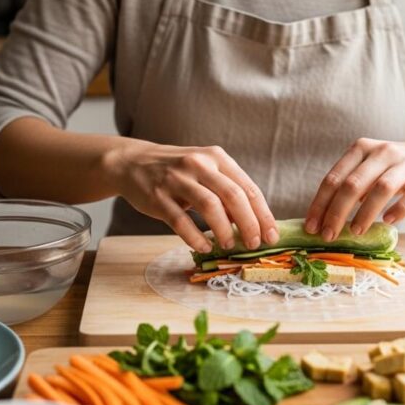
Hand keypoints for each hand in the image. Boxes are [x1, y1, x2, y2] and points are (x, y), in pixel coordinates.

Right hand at [104, 143, 277, 251]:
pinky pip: (180, 221)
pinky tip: (203, 247)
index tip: (271, 235)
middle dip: (249, 224)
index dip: (263, 214)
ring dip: (223, 230)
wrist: (133, 163)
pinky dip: (195, 237)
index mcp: (217, 157)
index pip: (247, 188)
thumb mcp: (205, 171)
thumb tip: (253, 223)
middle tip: (254, 244)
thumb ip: (227, 192)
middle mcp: (199, 164)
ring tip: (229, 246)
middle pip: (233, 196)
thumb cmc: (178, 171)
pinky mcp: (157, 196)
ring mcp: (176, 179)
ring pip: (209, 206)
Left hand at [305, 138, 404, 239]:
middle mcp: (383, 152)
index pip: (334, 178)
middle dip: (337, 212)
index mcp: (361, 149)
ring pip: (381, 189)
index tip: (312, 227)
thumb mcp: (369, 169)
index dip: (320, 204)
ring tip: (355, 232)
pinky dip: (398, 210)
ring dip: (365, 213)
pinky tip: (388, 222)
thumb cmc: (393, 170)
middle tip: (329, 235)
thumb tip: (322, 219)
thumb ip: (349, 186)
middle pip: (353, 184)